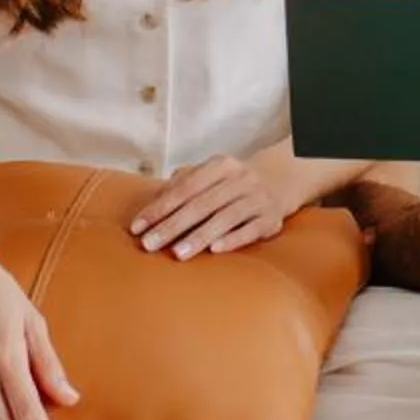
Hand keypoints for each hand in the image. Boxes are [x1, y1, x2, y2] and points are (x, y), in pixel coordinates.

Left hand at [133, 155, 284, 259]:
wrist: (281, 181)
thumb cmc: (233, 183)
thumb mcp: (211, 174)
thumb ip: (183, 183)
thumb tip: (154, 201)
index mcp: (221, 165)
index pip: (185, 187)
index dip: (160, 207)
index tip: (138, 227)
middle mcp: (240, 179)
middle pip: (202, 204)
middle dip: (172, 225)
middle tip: (149, 245)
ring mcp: (258, 199)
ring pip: (225, 218)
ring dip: (199, 236)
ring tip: (177, 253)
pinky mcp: (271, 219)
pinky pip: (250, 230)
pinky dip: (232, 239)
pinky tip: (214, 251)